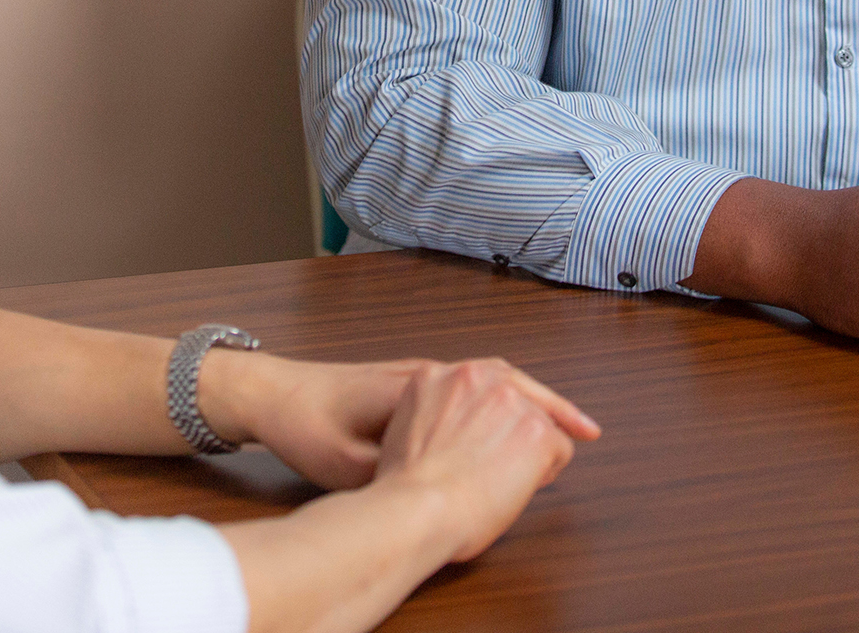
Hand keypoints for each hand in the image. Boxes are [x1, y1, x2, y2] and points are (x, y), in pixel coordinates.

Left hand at [200, 352, 596, 490]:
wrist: (272, 394)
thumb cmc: (308, 426)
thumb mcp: (350, 463)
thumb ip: (395, 469)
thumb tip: (443, 487)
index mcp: (423, 383)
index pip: (506, 386)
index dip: (548, 411)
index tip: (582, 432)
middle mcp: (429, 372)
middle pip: (509, 378)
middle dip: (549, 406)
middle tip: (587, 433)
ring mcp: (419, 376)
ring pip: (490, 381)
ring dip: (524, 404)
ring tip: (556, 435)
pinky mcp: (406, 385)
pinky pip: (468, 388)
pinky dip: (497, 405)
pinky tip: (504, 432)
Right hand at [374, 359, 599, 562]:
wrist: (414, 509)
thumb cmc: (404, 490)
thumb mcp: (407, 430)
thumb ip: (436, 416)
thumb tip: (464, 435)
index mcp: (437, 375)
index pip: (484, 378)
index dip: (504, 401)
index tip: (520, 412)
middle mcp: (476, 377)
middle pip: (519, 394)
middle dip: (521, 427)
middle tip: (523, 458)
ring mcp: (509, 400)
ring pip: (542, 423)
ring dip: (531, 451)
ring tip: (504, 484)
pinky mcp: (537, 430)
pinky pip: (560, 449)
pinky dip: (546, 472)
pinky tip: (520, 489)